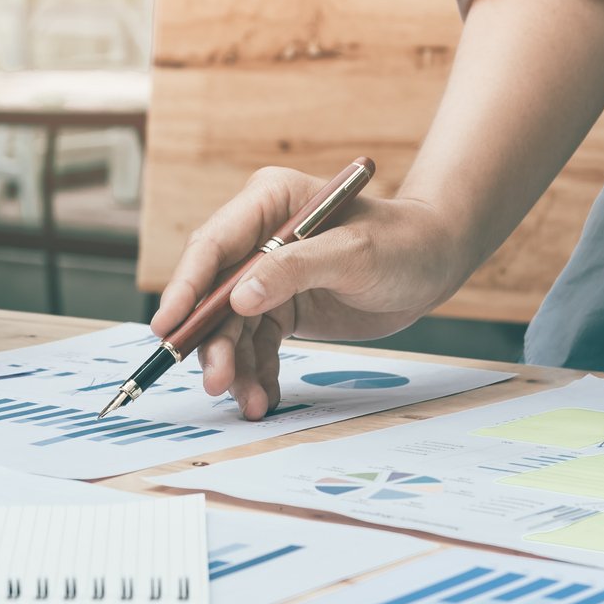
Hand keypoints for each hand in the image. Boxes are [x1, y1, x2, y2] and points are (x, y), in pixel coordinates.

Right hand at [150, 167, 471, 418]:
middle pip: (213, 293)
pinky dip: (257, 374)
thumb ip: (295, 269)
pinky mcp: (280, 309)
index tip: (168, 326)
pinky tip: (264, 397)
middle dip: (210, 341)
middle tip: (213, 380)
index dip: (186, 287)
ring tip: (248, 401)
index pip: (213, 246)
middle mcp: (257, 239)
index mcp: (267, 203)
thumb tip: (238, 298)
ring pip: (231, 328)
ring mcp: (266, 277)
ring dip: (233, 366)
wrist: (435, 262)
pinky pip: (256, 347)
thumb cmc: (402, 242)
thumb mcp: (355, 253)